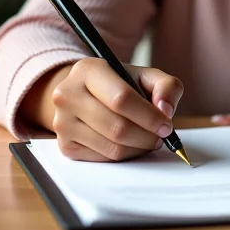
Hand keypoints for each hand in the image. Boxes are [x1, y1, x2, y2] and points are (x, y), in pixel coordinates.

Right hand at [33, 59, 184, 161]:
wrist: (87, 93)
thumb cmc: (120, 84)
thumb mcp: (145, 75)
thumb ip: (166, 86)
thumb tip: (166, 110)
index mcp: (88, 70)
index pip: (121, 99)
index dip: (148, 116)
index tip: (166, 124)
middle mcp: (68, 95)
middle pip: (117, 127)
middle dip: (146, 136)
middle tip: (161, 135)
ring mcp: (62, 123)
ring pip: (111, 147)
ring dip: (138, 148)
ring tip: (149, 138)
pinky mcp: (65, 146)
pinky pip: (103, 159)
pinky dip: (124, 155)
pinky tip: (131, 143)